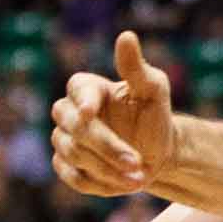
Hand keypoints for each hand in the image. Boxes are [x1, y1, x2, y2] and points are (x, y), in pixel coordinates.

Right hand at [50, 31, 175, 195]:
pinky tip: (126, 184)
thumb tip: (127, 36)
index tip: (91, 112)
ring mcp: (65, 141)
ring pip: (73, 155)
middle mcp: (70, 113)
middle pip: (74, 127)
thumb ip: (137, 68)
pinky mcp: (67, 167)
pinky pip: (73, 177)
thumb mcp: (154, 91)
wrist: (157, 151)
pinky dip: (99, 183)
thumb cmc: (154, 116)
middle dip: (106, 146)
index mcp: (88, 89)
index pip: (76, 89)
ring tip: (140, 176)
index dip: (82, 100)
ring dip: (108, 169)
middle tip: (137, 161)